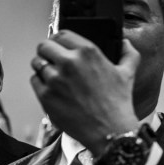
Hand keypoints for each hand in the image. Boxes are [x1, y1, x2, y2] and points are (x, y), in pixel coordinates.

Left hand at [30, 31, 139, 153]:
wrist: (110, 130)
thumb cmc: (119, 103)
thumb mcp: (128, 73)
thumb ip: (129, 53)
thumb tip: (125, 43)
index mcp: (88, 52)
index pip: (61, 34)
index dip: (59, 39)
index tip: (60, 45)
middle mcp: (69, 62)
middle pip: (44, 46)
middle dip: (47, 51)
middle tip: (53, 59)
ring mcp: (55, 79)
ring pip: (37, 63)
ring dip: (43, 67)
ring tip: (52, 75)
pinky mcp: (46, 95)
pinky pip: (35, 81)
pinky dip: (41, 83)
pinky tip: (53, 89)